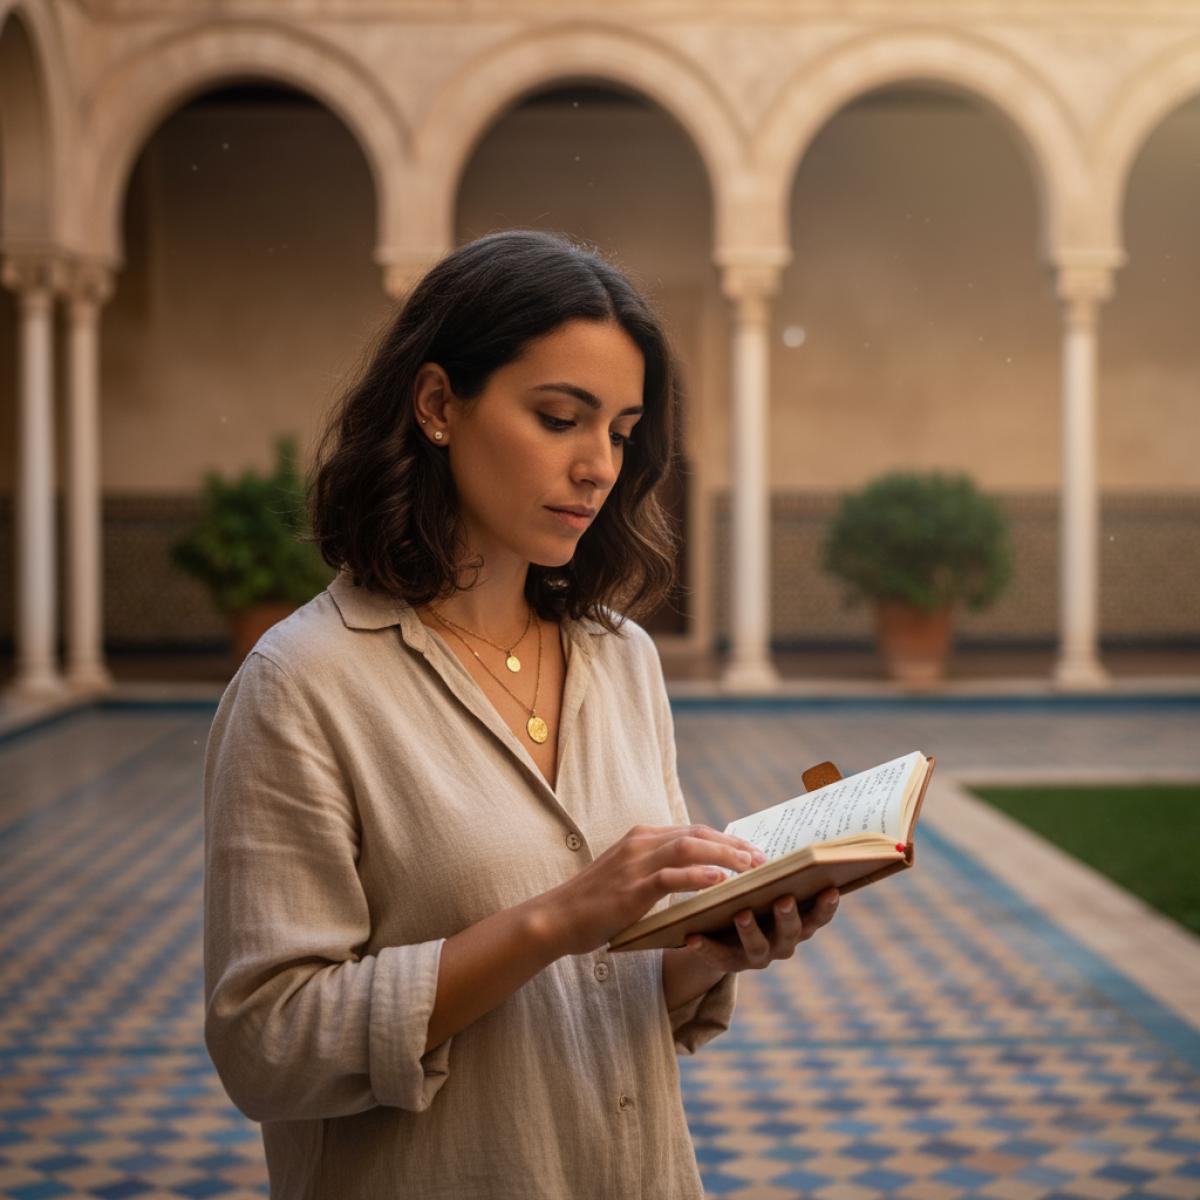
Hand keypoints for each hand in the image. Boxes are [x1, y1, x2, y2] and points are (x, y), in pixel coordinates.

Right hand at [535, 824, 766, 956]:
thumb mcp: (629, 878)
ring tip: (752, 867)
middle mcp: (640, 842)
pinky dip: (699, 875)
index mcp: (642, 838)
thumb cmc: (594, 904)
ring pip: (689, 847)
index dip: (725, 839)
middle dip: (734, 844)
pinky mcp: (631, 887)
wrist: (557, 917)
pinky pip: (671, 876)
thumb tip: (697, 879)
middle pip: (698, 833)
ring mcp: (635, 862)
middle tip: (763, 858)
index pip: (693, 830)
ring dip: (725, 855)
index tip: (752, 850)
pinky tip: (720, 881)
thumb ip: (658, 872)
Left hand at [682, 887, 839, 972]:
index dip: (826, 906)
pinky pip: (717, 956)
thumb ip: (778, 874)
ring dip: (750, 930)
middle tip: (783, 898)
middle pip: (790, 933)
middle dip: (788, 916)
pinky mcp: (728, 963)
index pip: (817, 917)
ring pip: (757, 947)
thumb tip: (794, 847)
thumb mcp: (766, 887)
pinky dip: (706, 947)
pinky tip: (694, 936)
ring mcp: (756, 956)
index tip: (831, 888)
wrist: (721, 932)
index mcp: (796, 923)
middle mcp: (781, 943)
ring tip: (741, 913)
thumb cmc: (752, 898)